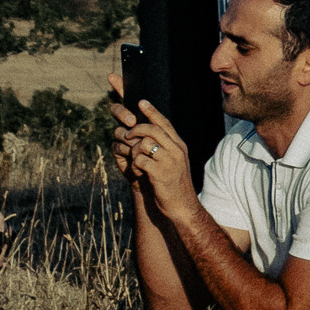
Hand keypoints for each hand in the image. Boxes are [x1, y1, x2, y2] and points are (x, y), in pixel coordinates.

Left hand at [109, 94, 195, 218]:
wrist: (182, 207)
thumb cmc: (173, 184)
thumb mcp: (173, 162)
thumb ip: (164, 147)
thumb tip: (147, 134)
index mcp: (179, 145)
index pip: (165, 123)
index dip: (152, 111)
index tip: (141, 101)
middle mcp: (176, 150)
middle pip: (152, 129)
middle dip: (135, 129)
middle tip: (126, 135)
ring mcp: (169, 162)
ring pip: (144, 143)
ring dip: (134, 150)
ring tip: (135, 160)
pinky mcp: (160, 174)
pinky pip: (139, 160)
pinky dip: (134, 165)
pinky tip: (138, 172)